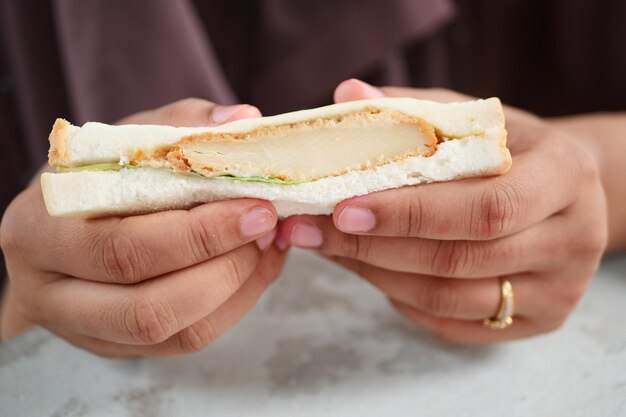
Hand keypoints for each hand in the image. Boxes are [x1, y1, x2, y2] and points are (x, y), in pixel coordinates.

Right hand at [0, 99, 286, 355]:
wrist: (63, 223)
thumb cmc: (95, 176)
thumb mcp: (126, 139)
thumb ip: (181, 126)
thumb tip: (245, 120)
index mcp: (40, 231)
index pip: (125, 247)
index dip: (201, 234)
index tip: (256, 207)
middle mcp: (51, 292)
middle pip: (147, 307)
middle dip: (225, 268)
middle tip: (266, 228)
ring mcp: (84, 329)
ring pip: (172, 333)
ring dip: (235, 291)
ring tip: (264, 247)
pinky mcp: (117, 346)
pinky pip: (186, 342)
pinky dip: (234, 306)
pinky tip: (255, 269)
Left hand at [277, 79, 607, 343]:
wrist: (563, 193)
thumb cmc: (511, 150)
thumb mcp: (474, 119)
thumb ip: (413, 109)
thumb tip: (347, 93)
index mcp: (565, 175)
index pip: (486, 207)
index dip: (409, 213)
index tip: (342, 208)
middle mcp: (574, 239)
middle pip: (459, 259)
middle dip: (372, 247)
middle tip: (310, 230)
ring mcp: (558, 290)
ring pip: (449, 298)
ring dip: (376, 274)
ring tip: (328, 247)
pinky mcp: (536, 321)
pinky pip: (451, 324)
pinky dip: (399, 298)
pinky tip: (368, 269)